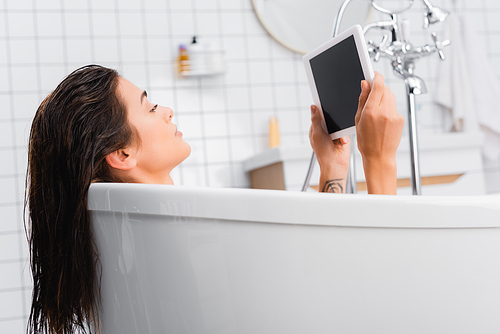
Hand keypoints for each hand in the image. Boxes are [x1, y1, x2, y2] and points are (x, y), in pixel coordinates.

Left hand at [309, 105, 349, 192]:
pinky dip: (344, 136)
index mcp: (316, 129)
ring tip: (336, 139)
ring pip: (339, 123)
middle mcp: (325, 131)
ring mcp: (334, 134)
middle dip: (333, 120)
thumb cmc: (323, 153)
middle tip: (332, 127)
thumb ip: (316, 120)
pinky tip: (341, 142)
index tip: (324, 100)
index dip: (321, 108)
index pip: (318, 115)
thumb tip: (313, 107)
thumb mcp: (317, 134)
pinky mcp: (343, 137)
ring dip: (339, 130)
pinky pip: (346, 130)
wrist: (335, 165)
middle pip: (330, 117)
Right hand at [355, 72, 403, 193]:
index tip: (374, 74)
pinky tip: (382, 119)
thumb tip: (365, 84)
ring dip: (384, 97)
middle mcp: (385, 112)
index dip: (376, 76)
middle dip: (379, 88)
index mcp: (371, 112)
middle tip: (372, 95)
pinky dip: (388, 108)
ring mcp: (395, 115)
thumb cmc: (366, 141)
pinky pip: (394, 106)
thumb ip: (363, 100)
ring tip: (376, 110)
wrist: (379, 156)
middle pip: (385, 89)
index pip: (378, 85)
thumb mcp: (358, 120)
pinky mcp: (400, 119)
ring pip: (391, 96)